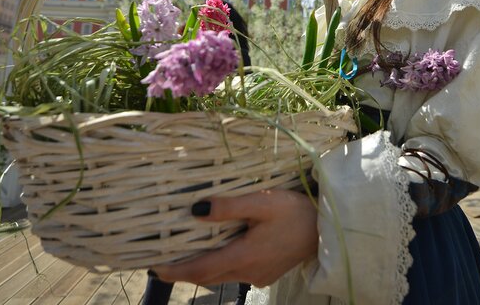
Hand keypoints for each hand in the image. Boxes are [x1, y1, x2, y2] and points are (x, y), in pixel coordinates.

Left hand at [151, 189, 317, 286]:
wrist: (326, 229)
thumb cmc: (295, 211)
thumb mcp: (262, 202)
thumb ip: (228, 206)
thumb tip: (195, 210)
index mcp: (243, 256)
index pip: (199, 270)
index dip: (174, 271)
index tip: (153, 268)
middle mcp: (247, 272)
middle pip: (207, 277)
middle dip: (183, 272)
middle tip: (162, 262)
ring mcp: (258, 276)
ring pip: (221, 277)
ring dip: (201, 270)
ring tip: (184, 256)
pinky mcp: (266, 274)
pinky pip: (235, 274)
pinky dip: (220, 267)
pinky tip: (219, 252)